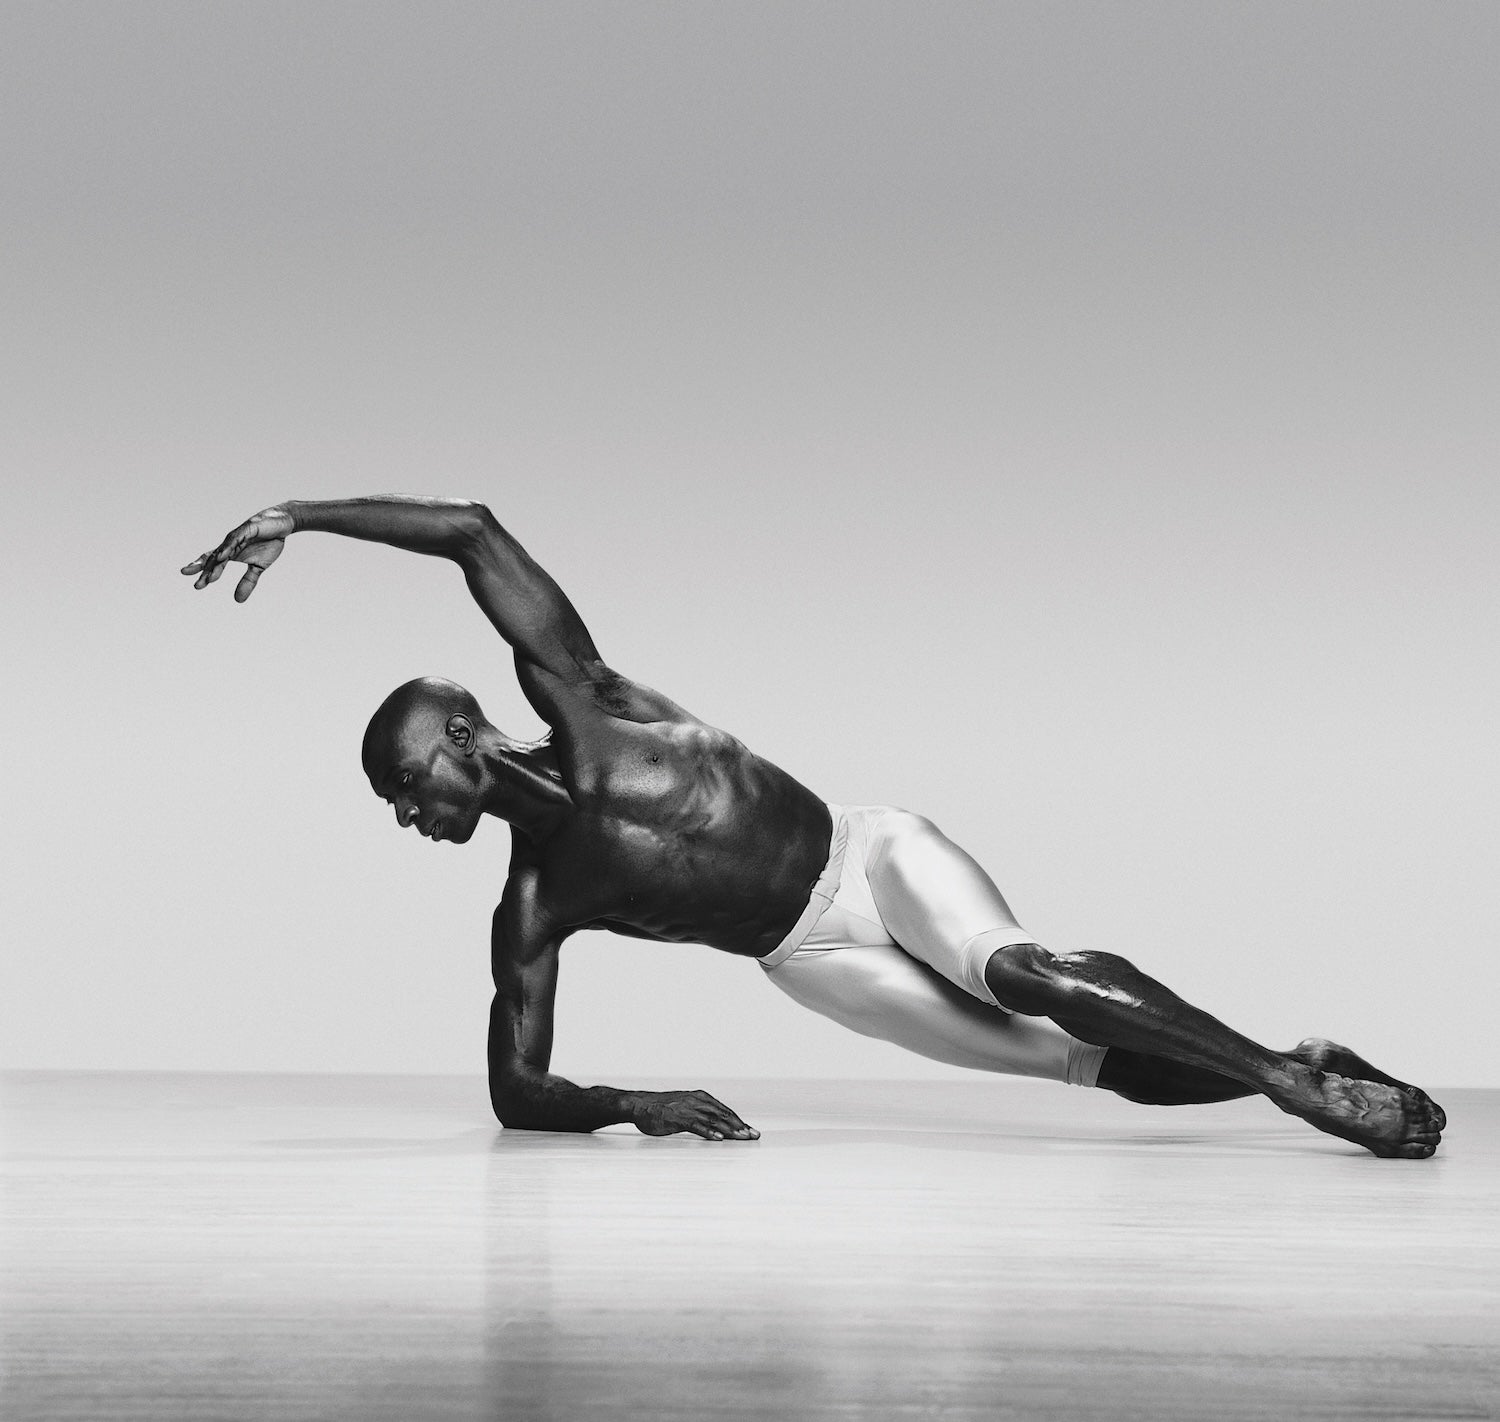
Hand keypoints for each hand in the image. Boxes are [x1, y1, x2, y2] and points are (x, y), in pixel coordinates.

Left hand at [181, 505, 296, 601]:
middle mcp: (229, 544)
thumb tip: (237, 600)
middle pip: (213, 558)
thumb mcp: (259, 567)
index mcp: (230, 553)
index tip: (196, 586)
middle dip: (204, 572)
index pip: (213, 563)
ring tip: (209, 577)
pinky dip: (227, 547)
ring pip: (222, 550)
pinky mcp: (246, 528)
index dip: (203, 572)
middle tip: (197, 585)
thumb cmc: (269, 542)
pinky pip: (235, 539)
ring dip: (215, 564)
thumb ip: (247, 582)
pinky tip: (222, 556)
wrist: (282, 525)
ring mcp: (236, 536)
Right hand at [630, 1089, 758, 1140]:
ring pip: (714, 1119)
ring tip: (741, 1137)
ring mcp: (688, 1109)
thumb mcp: (685, 1108)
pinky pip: (697, 1125)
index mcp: (701, 1098)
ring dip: (729, 1129)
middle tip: (753, 1135)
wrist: (640, 1105)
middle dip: (740, 1126)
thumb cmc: (662, 1109)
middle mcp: (697, 1101)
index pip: (725, 1111)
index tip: (751, 1131)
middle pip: (723, 1114)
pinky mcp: (678, 1118)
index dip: (739, 1122)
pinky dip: (709, 1132)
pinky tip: (718, 1139)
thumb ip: (700, 1115)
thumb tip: (716, 1127)